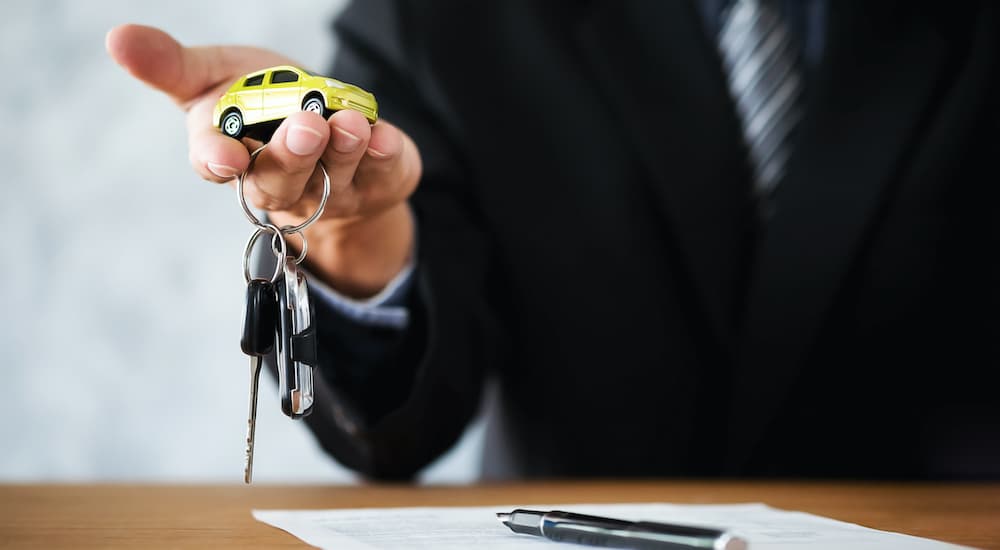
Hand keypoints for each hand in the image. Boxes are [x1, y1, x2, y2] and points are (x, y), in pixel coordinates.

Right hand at [106, 24, 420, 297]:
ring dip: (341, 150)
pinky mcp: (375, 182)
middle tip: (307, 124)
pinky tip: (384, 137)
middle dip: (293, 153)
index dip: (218, 160)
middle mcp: (278, 181)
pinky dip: (384, 156)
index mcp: (230, 153)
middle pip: (278, 179)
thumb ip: (171, 64)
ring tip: (349, 122)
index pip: (215, 163)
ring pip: (332, 178)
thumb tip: (116, 37)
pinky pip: (382, 175)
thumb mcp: (216, 76)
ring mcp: (329, 189)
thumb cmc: (262, 103)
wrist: (328, 130)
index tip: (224, 156)